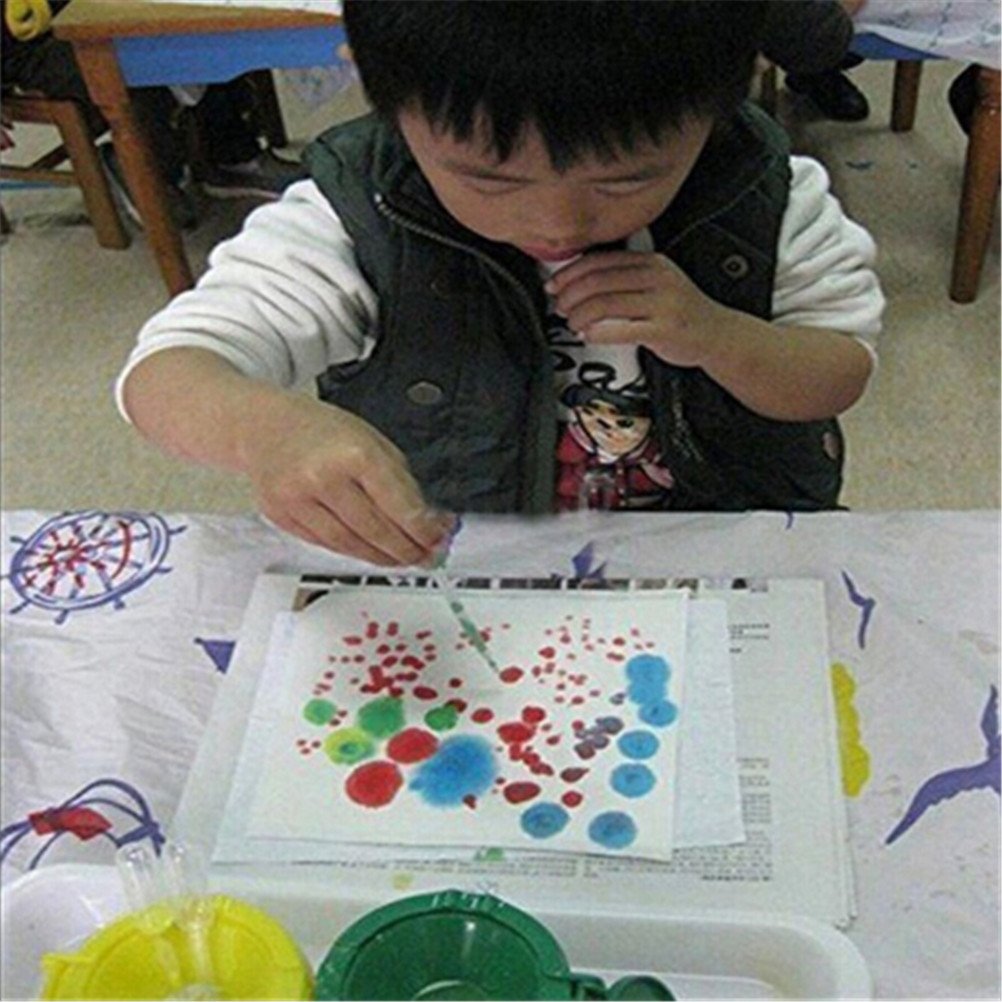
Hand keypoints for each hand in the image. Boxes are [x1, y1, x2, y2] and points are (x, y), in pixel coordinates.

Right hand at [243, 394, 452, 565]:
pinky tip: (369, 551)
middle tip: (427, 556)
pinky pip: (326, 544)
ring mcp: (299, 500)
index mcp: (355, 453)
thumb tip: (426, 519)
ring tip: (402, 558)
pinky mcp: (283, 517)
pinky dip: (352, 551)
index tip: (439, 538)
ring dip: (382, 557)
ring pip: (351, 545)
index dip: (425, 529)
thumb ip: (399, 480)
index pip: (400, 505)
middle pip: (377, 531)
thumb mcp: (372, 440)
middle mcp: (324, 478)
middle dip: (408, 549)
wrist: (264, 426)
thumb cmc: (321, 430)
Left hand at [545, 250, 727, 367]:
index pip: (600, 261)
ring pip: (605, 304)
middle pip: (598, 281)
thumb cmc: (680, 310)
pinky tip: (589, 336)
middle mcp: (656, 278)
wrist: (716, 334)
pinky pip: (621, 329)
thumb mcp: (656, 283)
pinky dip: (597, 333)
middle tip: (560, 307)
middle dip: (571, 295)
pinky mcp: (663, 329)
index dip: (571, 273)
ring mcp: (661, 303)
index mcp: (650, 263)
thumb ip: (623, 278)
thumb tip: (578, 281)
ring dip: (580, 316)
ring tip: (573, 324)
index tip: (555, 285)